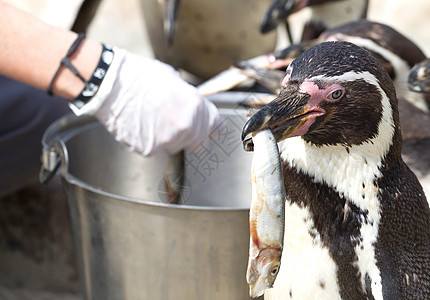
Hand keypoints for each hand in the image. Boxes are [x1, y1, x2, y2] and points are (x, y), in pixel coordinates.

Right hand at [79, 48, 221, 155]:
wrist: (112, 85)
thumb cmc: (140, 76)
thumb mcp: (174, 80)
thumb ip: (189, 100)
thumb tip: (192, 108)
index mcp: (196, 107)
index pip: (215, 126)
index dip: (210, 126)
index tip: (209, 129)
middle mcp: (186, 126)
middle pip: (197, 141)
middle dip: (187, 133)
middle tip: (170, 120)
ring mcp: (168, 140)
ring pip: (174, 146)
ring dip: (167, 137)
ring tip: (151, 119)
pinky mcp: (149, 149)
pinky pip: (154, 149)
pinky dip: (148, 141)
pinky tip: (139, 125)